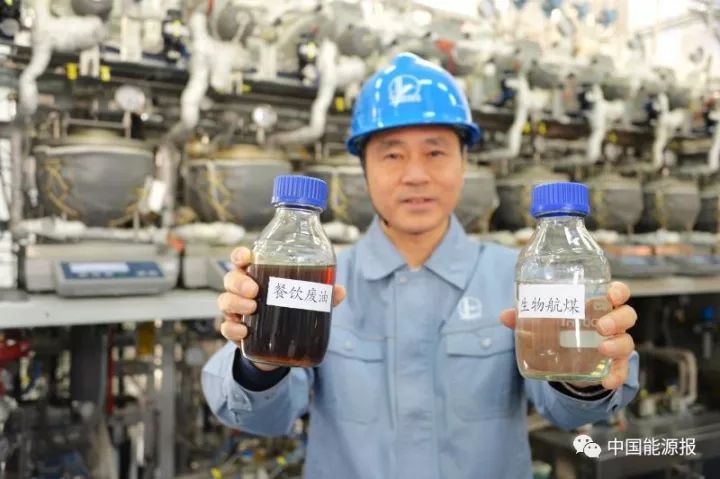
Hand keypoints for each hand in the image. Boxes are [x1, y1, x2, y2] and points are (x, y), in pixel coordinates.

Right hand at [218, 246, 346, 370]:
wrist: (278, 346)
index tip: (246, 258)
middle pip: (231, 278)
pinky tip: (244, 332)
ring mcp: (237, 311)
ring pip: (225, 301)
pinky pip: (226, 328)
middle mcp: (243, 291)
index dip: (240, 255)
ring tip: (251, 309)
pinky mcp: (236, 332)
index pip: (242, 259)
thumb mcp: (305, 301)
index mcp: (257, 276)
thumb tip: (339, 290)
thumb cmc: (289, 311)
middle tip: (255, 290)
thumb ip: (320, 294)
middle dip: (239, 282)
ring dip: (236, 303)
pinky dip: (232, 329)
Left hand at [500, 281, 636, 390]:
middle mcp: (610, 324)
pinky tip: (607, 381)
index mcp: (596, 307)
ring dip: (617, 345)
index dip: (618, 292)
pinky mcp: (612, 366)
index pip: (616, 293)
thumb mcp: (544, 324)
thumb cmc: (560, 333)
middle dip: (618, 319)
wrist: (565, 363)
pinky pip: (621, 371)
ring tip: (602, 349)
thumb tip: (505, 316)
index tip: (611, 295)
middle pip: (627, 315)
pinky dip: (616, 376)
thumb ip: (525, 319)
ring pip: (627, 342)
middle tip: (601, 326)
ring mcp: (614, 345)